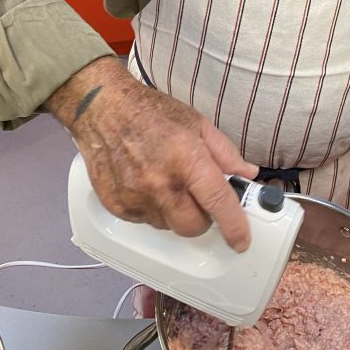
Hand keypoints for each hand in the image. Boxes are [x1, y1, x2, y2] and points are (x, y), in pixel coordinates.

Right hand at [48, 57, 258, 250]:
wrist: (104, 109)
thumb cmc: (151, 113)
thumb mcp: (197, 124)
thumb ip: (225, 153)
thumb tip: (245, 174)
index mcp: (187, 159)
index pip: (217, 202)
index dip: (234, 226)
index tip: (241, 240)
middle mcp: (160, 182)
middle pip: (192, 226)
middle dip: (201, 217)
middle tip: (197, 197)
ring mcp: (136, 197)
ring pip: (167, 226)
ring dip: (174, 213)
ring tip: (167, 183)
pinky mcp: (117, 206)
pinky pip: (144, 221)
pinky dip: (152, 209)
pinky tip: (147, 185)